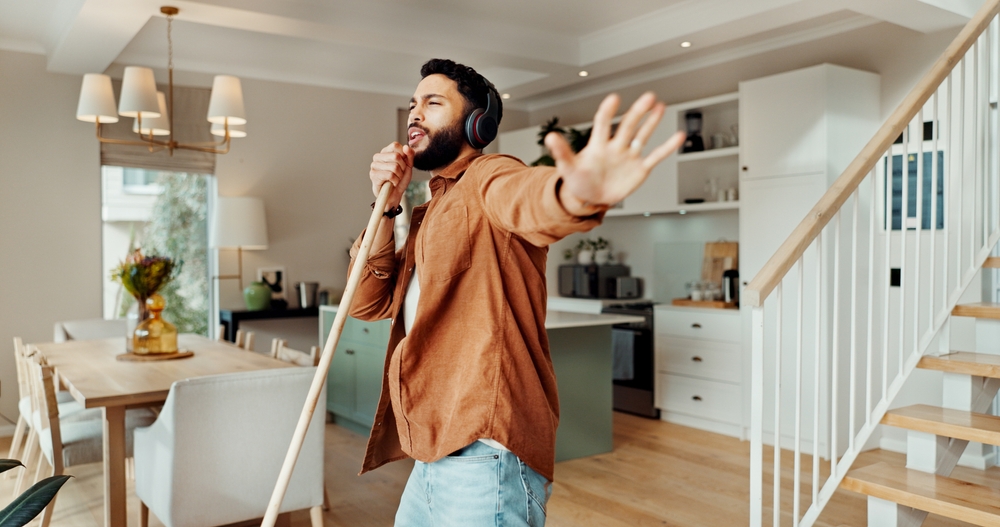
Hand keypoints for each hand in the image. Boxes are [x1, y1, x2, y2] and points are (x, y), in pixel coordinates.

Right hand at [369, 142, 413, 210]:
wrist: (394, 195)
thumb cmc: (400, 180)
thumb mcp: (408, 166)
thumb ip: (409, 155)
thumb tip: (406, 146)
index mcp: (385, 152)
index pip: (395, 145)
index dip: (403, 155)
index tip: (403, 164)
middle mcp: (378, 157)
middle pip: (396, 156)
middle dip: (403, 167)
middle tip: (399, 174)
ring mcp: (374, 166)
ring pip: (394, 166)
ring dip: (399, 175)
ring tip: (396, 179)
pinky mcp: (373, 175)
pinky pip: (390, 175)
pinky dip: (395, 181)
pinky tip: (392, 183)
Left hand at [547, 92, 685, 215]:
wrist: (590, 198)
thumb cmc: (579, 180)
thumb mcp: (567, 167)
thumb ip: (561, 152)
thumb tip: (550, 137)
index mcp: (598, 145)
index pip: (603, 124)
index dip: (608, 112)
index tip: (614, 99)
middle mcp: (615, 147)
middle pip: (628, 125)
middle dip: (638, 112)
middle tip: (648, 96)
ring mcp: (628, 156)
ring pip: (642, 136)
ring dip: (651, 123)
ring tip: (660, 106)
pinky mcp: (639, 168)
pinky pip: (655, 156)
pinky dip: (667, 147)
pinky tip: (678, 136)